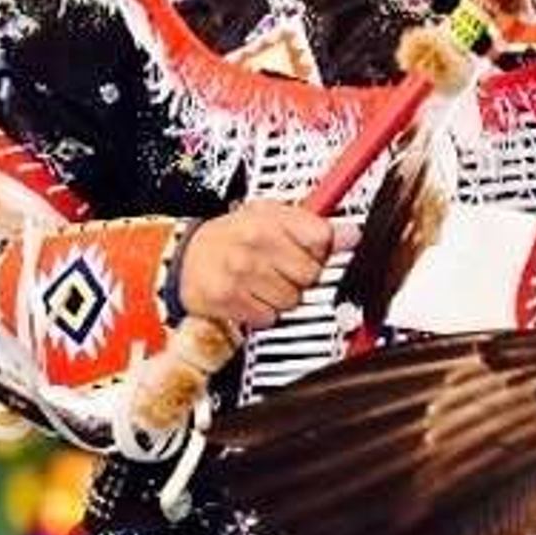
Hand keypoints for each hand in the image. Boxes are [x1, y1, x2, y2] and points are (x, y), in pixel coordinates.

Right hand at [177, 200, 345, 331]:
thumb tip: (352, 235)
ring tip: (262, 282)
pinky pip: (268, 317)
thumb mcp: (267, 216)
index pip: (321, 239)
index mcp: (268, 218)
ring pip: (292, 300)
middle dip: (300, 276)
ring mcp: (241, 273)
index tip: (309, 250)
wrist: (183, 257)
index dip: (320, 249)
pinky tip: (250, 296)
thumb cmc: (229, 237)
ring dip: (281, 297)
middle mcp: (255, 243)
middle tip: (280, 267)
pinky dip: (262, 313)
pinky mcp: (229, 300)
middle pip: (311, 274)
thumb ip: (311, 225)